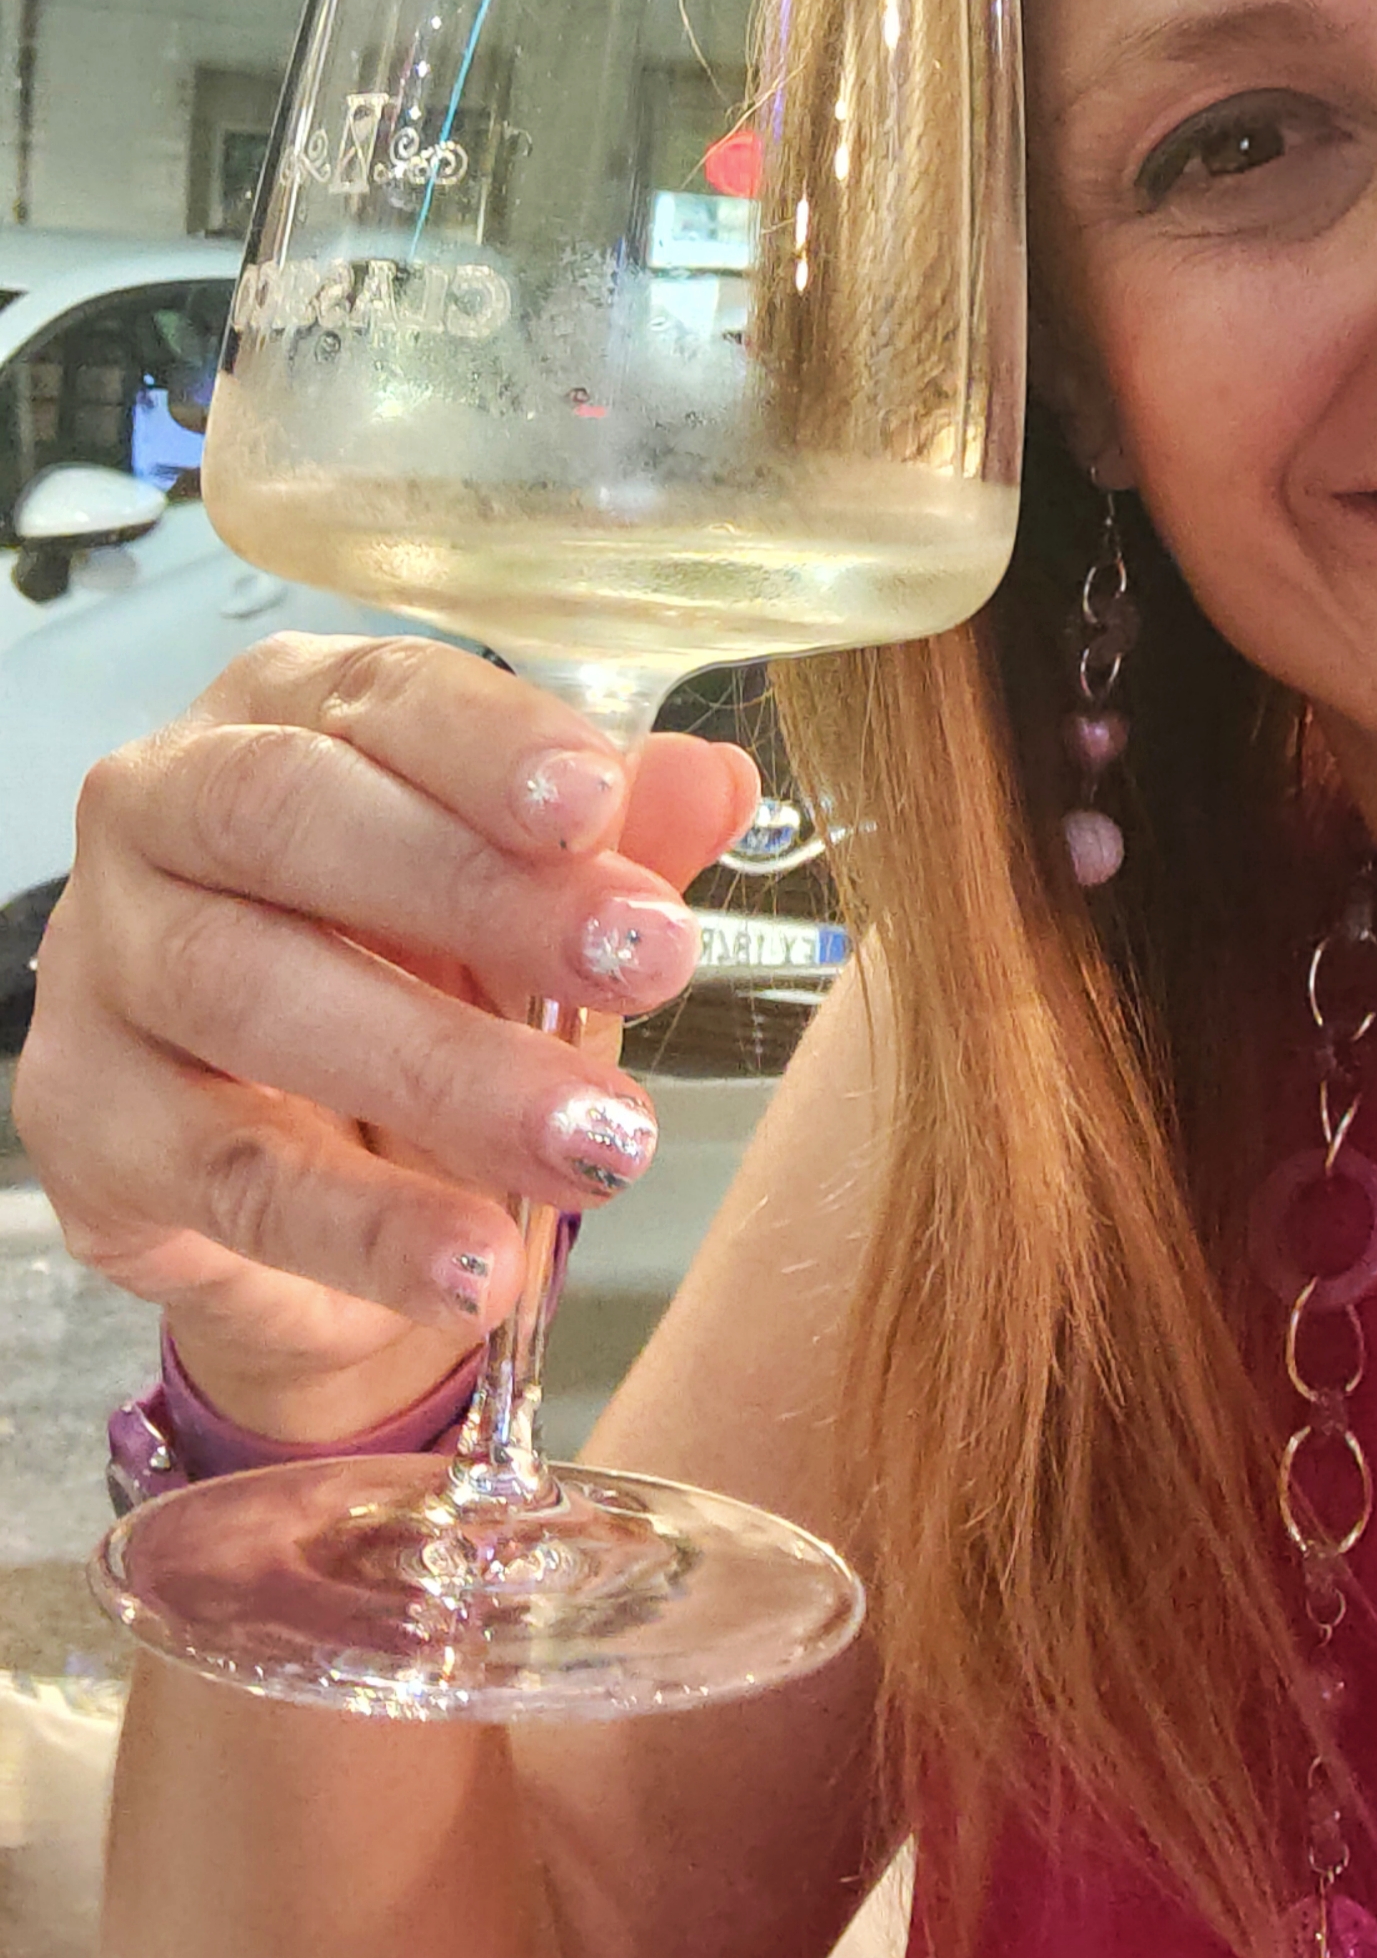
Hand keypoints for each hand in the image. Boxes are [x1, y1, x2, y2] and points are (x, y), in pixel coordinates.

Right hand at [14, 634, 757, 1437]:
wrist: (318, 1188)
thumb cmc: (420, 985)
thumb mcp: (539, 914)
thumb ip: (616, 847)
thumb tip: (710, 779)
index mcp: (290, 715)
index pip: (380, 694)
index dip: (490, 745)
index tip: (600, 805)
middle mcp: (167, 810)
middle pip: (288, 815)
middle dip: (477, 891)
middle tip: (641, 964)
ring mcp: (107, 963)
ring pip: (247, 991)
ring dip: (446, 1072)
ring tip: (597, 1141)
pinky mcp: (85, 1120)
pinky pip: (225, 1172)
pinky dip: (363, 1228)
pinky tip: (475, 1263)